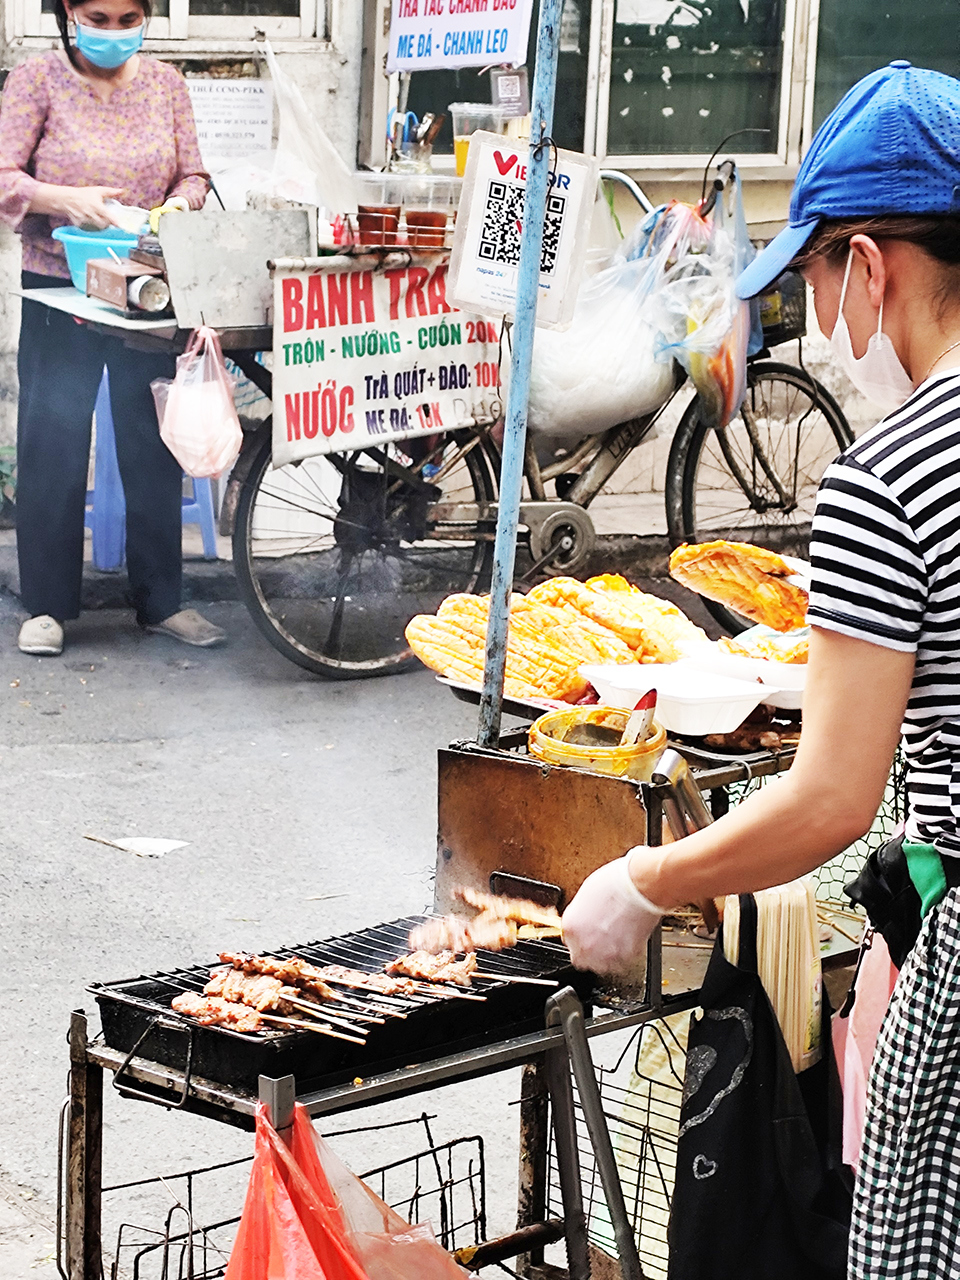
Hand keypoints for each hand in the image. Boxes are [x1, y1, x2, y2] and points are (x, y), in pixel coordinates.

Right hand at [31, 184, 125, 229]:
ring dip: (101, 226)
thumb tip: (122, 191)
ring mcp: (85, 220)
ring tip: (99, 219)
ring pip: (97, 228)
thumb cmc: (83, 194)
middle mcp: (91, 214)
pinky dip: (93, 227)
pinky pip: (89, 229)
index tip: (120, 226)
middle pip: (104, 224)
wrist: (66, 199)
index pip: (107, 216)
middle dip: (108, 223)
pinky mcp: (80, 224)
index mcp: (97, 206)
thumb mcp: (97, 190)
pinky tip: (92, 221)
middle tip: (109, 220)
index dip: (114, 221)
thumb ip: (111, 192)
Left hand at [562, 849, 666, 976]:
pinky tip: (626, 939)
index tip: (586, 932)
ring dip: (605, 955)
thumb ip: (580, 914)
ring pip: (600, 965)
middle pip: (580, 958)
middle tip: (600, 937)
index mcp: (571, 927)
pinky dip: (623, 953)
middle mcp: (584, 944)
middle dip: (589, 949)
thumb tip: (583, 919)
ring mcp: (605, 954)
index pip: (568, 940)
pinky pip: (620, 962)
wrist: (641, 888)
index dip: (579, 935)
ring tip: (614, 938)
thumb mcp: (586, 894)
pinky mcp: (625, 958)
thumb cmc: (616, 884)